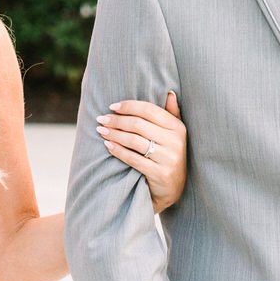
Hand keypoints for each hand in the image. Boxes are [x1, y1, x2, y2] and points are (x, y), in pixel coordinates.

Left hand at [99, 93, 187, 212]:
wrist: (173, 189)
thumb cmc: (169, 155)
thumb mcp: (175, 135)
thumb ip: (172, 113)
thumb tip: (169, 92)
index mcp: (178, 127)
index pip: (149, 109)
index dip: (128, 106)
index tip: (112, 106)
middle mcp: (175, 141)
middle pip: (138, 124)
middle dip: (116, 120)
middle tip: (101, 119)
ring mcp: (169, 158)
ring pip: (133, 140)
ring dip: (114, 134)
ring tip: (101, 131)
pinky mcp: (160, 173)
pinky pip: (133, 158)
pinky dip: (117, 150)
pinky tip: (108, 145)